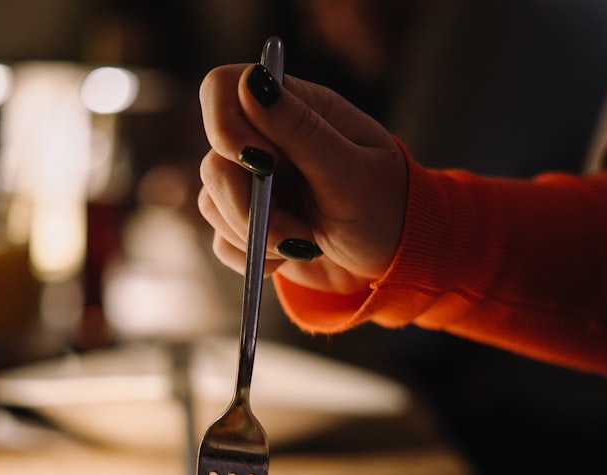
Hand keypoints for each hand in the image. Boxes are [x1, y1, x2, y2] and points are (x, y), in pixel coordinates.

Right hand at [197, 63, 406, 295]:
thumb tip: (253, 82)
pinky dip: (252, 257)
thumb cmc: (387, 207)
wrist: (394, 260)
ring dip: (255, 236)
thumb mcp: (351, 169)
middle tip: (294, 235)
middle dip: (247, 208)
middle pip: (214, 162)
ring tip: (303, 244)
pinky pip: (221, 240)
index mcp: (295, 109)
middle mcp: (267, 140)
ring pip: (212, 203)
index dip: (223, 124)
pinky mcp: (249, 222)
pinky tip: (288, 256)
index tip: (257, 162)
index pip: (225, 89)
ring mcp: (254, 183)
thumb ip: (300, 128)